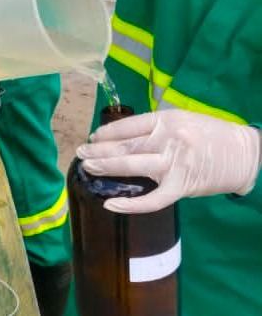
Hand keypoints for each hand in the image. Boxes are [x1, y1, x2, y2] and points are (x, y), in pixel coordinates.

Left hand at [77, 109, 261, 213]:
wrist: (246, 153)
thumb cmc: (211, 135)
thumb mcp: (183, 120)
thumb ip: (155, 128)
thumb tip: (122, 138)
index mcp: (167, 119)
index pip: (127, 125)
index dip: (106, 133)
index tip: (93, 138)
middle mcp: (169, 139)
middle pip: (125, 145)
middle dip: (99, 150)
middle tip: (80, 153)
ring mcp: (175, 163)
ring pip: (133, 166)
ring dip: (106, 167)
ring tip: (87, 167)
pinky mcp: (182, 185)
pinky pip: (152, 199)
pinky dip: (131, 204)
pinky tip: (111, 204)